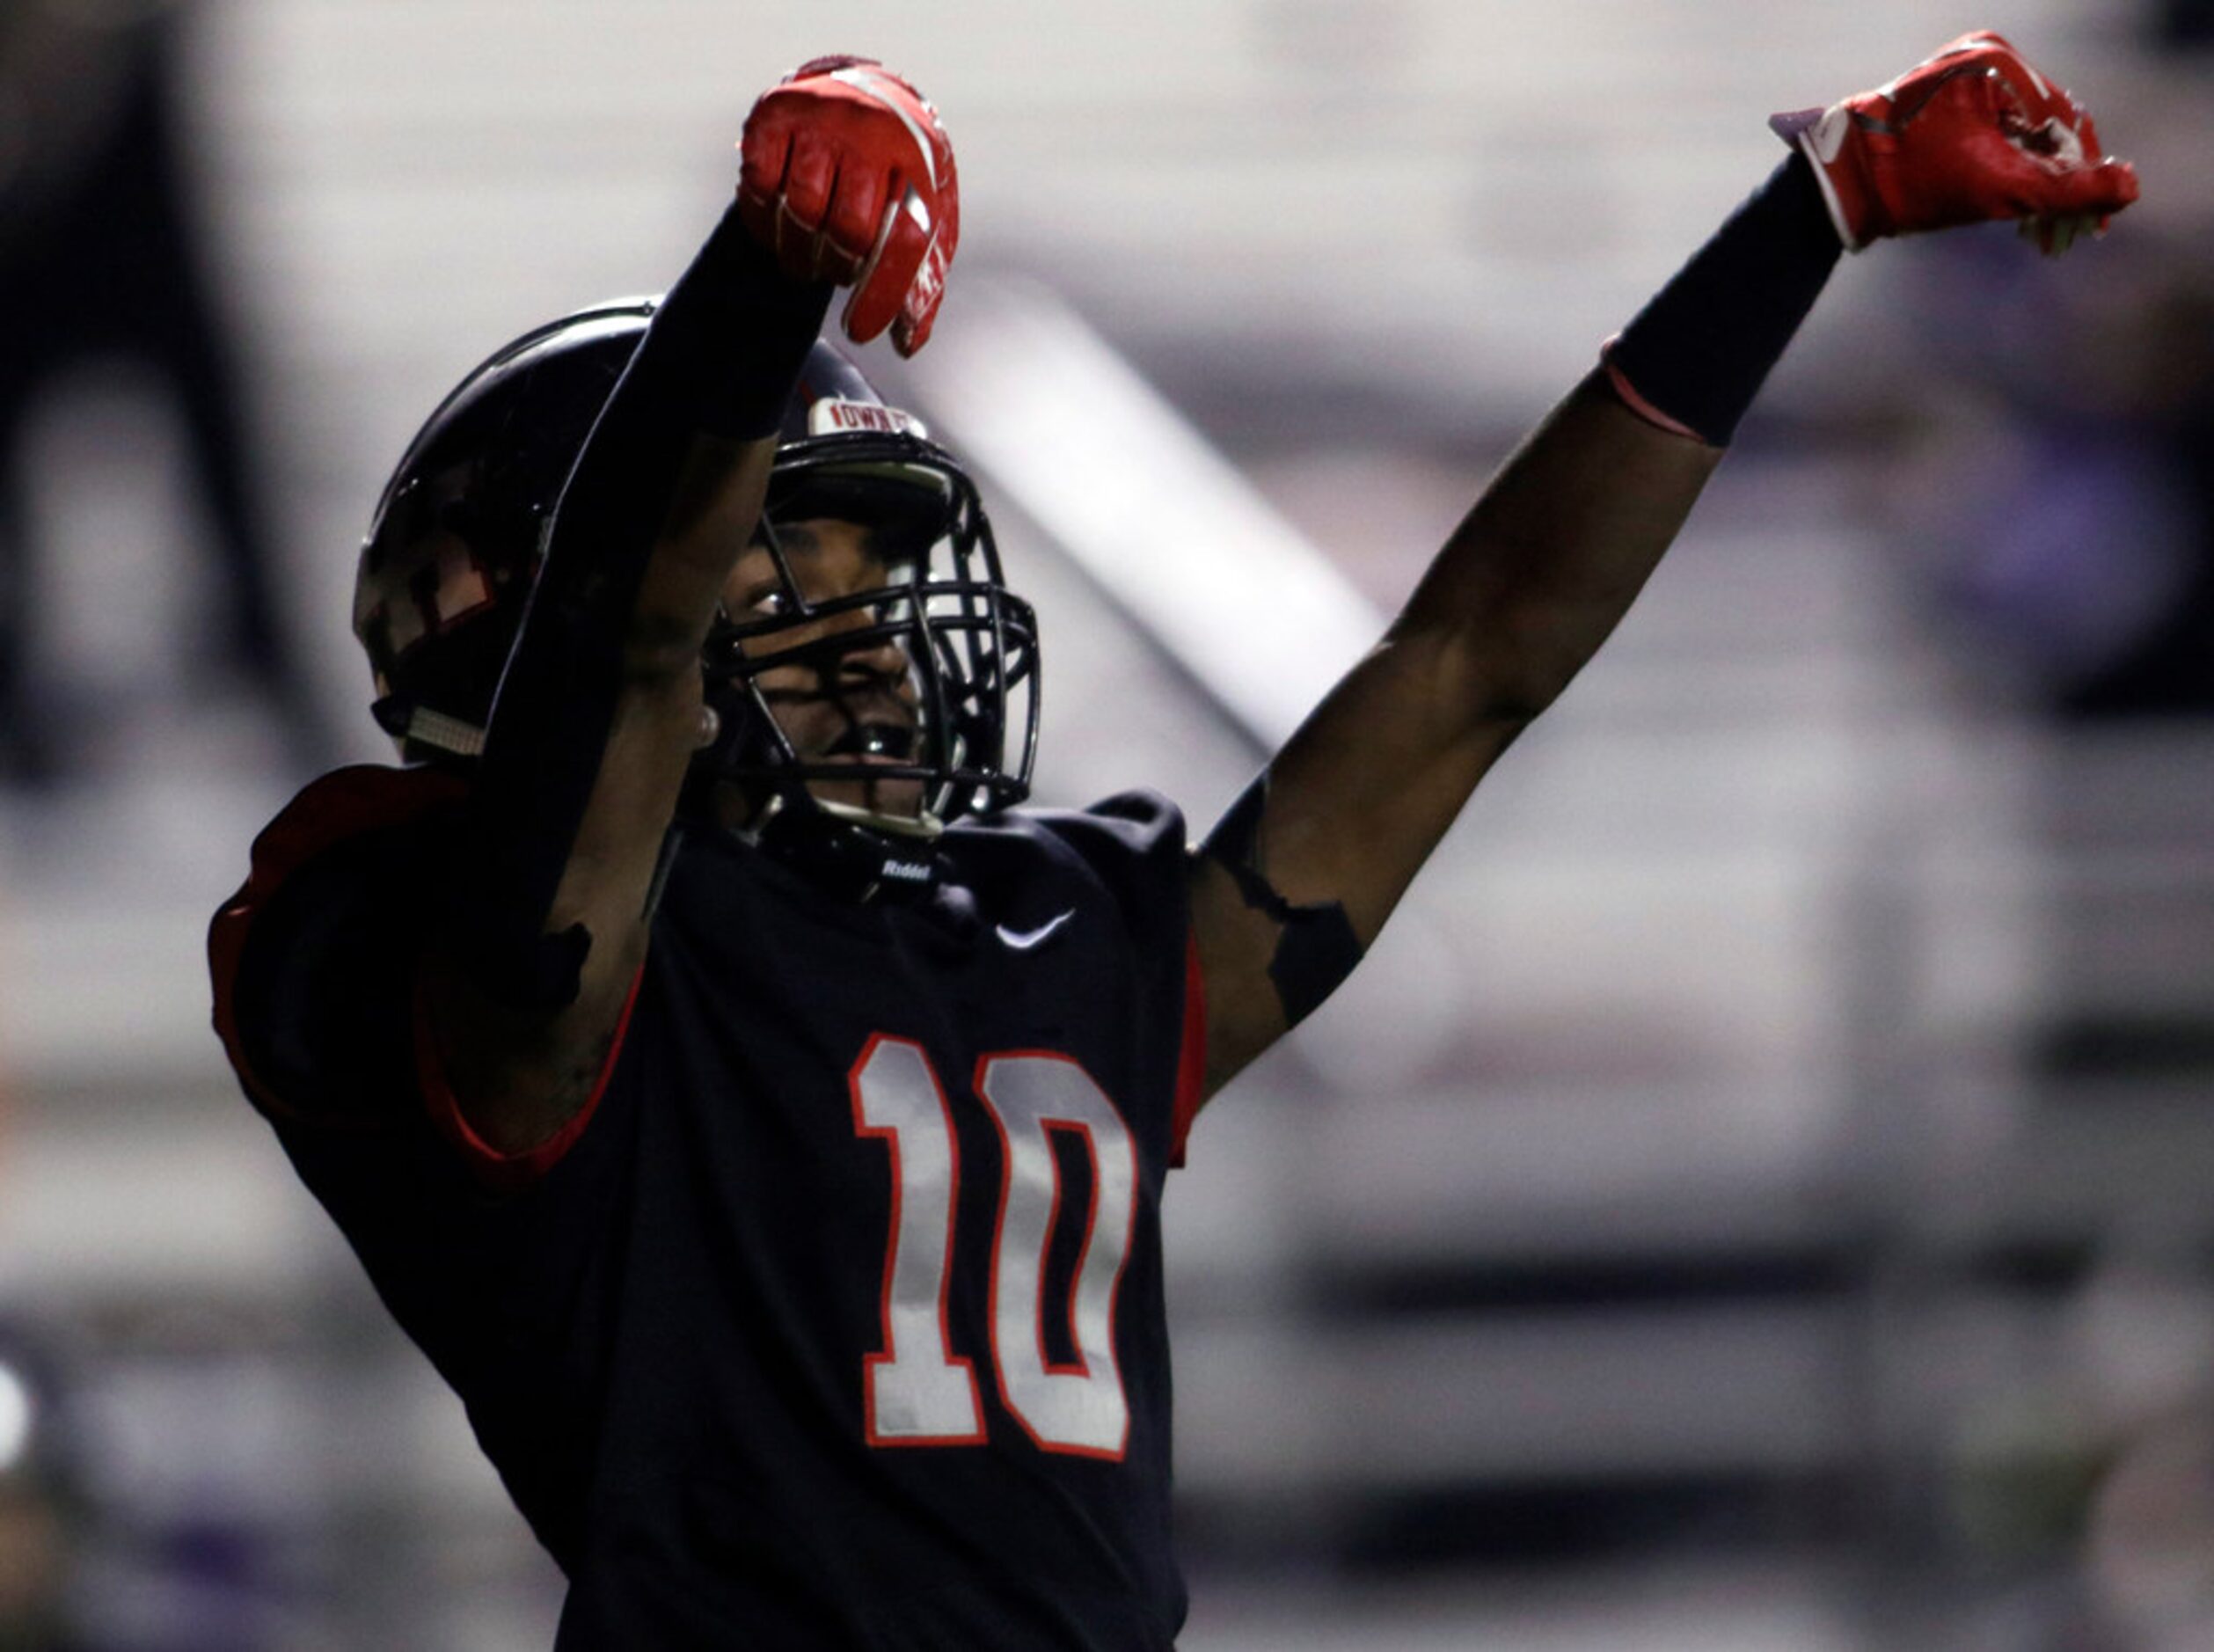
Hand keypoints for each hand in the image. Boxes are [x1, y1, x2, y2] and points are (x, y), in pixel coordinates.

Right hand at [738, 56, 958, 354]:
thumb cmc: (897, 173)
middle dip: (838, 269)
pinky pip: (759, 186)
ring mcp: (820, 118)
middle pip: (849, 229)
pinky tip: (778, 223)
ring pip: (802, 211)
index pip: (904, 241)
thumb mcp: (924, 215)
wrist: (863, 93)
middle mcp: (871, 132)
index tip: (862, 333)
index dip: (882, 296)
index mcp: (918, 162)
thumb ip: (921, 279)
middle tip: (835, 274)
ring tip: (807, 257)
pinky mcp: (774, 114)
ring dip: (799, 252)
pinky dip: (764, 219)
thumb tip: (907, 345)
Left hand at [1770, 31, 2138, 253]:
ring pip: (2020, 138)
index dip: (2085, 176)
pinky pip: (1994, 137)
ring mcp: (1961, 79)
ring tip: (2041, 238)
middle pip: (2045, 129)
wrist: (1834, 186)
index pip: (2065, 121)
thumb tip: (2132, 187)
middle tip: (2064, 239)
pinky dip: (2007, 176)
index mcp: (1997, 64)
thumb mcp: (1999, 188)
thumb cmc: (1910, 182)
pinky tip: (2017, 218)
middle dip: (2057, 189)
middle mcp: (1982, 60)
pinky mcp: (1944, 104)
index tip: (2090, 226)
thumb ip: (2069, 190)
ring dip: (2035, 189)